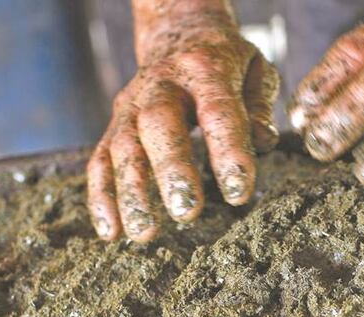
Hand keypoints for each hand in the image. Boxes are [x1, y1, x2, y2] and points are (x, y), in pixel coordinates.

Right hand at [87, 21, 279, 241]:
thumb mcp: (254, 69)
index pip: (217, 110)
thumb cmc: (225, 65)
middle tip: (186, 212)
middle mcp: (160, 84)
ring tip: (144, 234)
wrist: (177, 36)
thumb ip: (259, 105)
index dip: (228, 151)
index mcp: (205, 68)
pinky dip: (102, 198)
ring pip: (123, 147)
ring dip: (131, 193)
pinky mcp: (113, 126)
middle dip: (171, 170)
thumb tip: (262, 142)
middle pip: (159, 124)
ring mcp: (130, 105)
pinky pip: (100, 161)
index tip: (238, 193)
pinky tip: (112, 232)